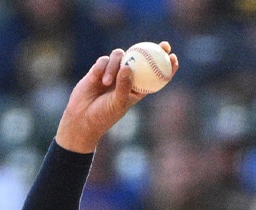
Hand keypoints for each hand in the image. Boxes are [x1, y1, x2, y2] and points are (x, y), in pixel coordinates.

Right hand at [55, 42, 178, 153]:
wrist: (82, 118)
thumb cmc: (104, 115)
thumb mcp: (118, 103)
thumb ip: (124, 85)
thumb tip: (128, 67)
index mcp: (138, 89)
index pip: (155, 75)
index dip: (166, 66)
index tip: (174, 58)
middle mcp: (127, 78)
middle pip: (141, 58)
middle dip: (152, 49)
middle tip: (162, 45)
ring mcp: (113, 72)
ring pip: (120, 56)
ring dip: (115, 66)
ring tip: (107, 83)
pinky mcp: (98, 69)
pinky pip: (103, 60)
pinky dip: (103, 68)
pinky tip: (99, 80)